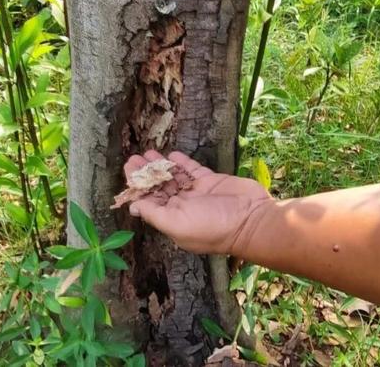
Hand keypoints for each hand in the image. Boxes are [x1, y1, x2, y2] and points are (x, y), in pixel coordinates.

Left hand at [124, 150, 272, 253]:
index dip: (137, 187)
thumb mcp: (177, 223)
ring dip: (160, 166)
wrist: (251, 219)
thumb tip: (133, 207)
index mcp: (172, 221)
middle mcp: (183, 208)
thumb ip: (154, 214)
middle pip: (159, 188)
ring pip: (174, 177)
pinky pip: (192, 171)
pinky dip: (182, 163)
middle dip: (145, 174)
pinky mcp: (211, 181)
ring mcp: (198, 194)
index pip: (149, 203)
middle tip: (133, 158)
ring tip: (147, 152)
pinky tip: (171, 154)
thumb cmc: (213, 226)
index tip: (127, 171)